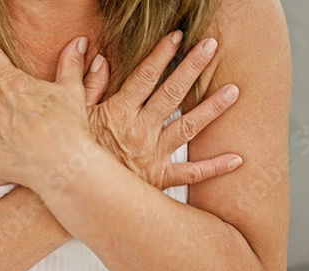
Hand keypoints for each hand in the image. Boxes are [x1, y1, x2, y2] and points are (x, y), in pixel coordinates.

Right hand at [83, 33, 242, 189]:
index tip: (177, 37)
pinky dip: (215, 167)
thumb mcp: (71, 116)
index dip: (161, 54)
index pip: (145, 77)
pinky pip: (191, 174)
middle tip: (211, 46)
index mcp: (118, 113)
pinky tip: (237, 158)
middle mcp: (140, 130)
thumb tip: (96, 56)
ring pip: (189, 127)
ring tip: (233, 91)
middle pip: (172, 93)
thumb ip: (84, 84)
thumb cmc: (71, 155)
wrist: (77, 196)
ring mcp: (153, 154)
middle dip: (193, 66)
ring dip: (212, 107)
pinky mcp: (159, 178)